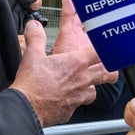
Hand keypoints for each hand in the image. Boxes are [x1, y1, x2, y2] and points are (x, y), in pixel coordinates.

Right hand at [11, 0, 116, 127]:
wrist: (27, 108)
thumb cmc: (32, 84)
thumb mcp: (32, 55)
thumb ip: (36, 37)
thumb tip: (34, 26)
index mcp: (75, 63)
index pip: (99, 53)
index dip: (105, 49)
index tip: (107, 47)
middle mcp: (82, 79)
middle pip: (105, 73)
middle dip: (106, 69)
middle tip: (104, 66)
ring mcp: (79, 96)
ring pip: (94, 90)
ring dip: (92, 86)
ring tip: (85, 83)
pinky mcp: (72, 109)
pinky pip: (80, 103)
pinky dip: (77, 100)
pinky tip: (68, 97)